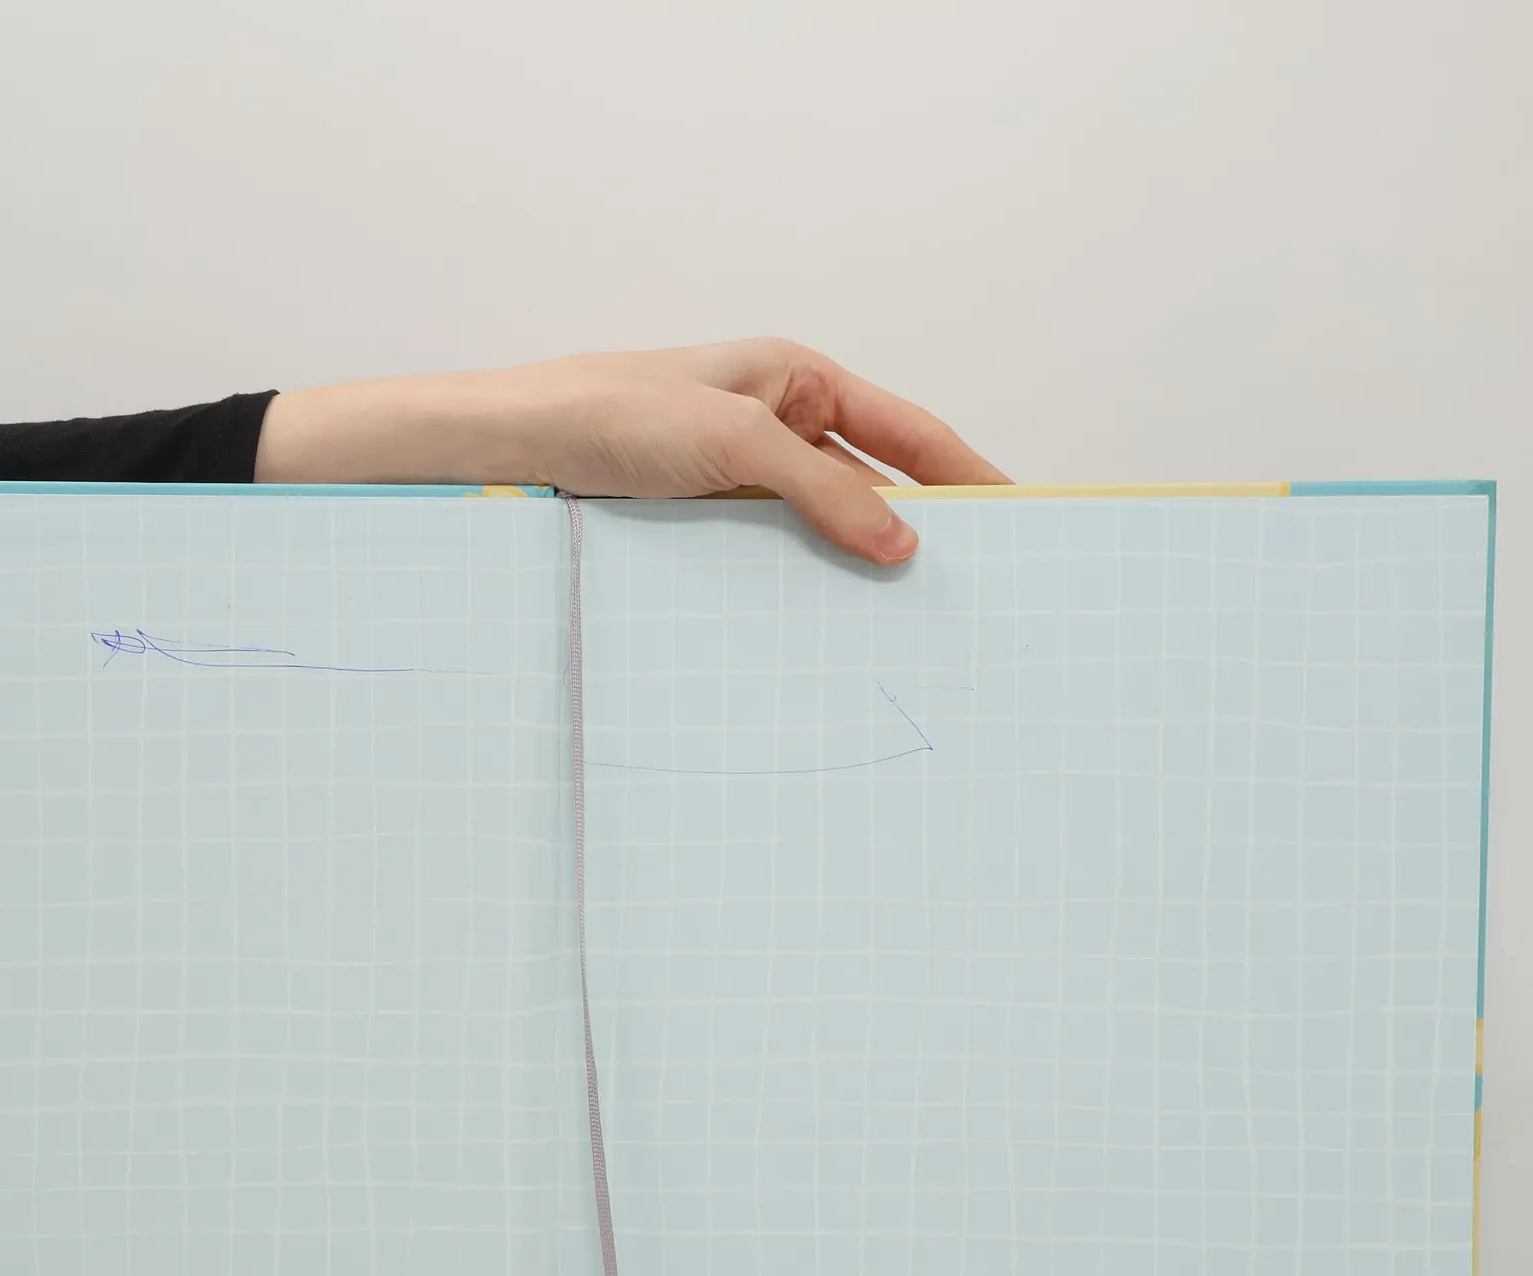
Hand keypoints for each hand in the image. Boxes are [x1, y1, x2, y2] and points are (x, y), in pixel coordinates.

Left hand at [255, 338, 1008, 563]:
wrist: (516, 446)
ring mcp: (745, 481)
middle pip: (876, 486)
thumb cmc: (614, 414)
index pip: (912, 435)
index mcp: (800, 380)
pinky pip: (775, 559)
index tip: (1025, 522)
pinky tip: (827, 629)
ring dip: (859, 571)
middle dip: (923, 534)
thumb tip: (902, 541)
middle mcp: (780, 427)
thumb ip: (820, 490)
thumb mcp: (732, 443)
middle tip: (973, 594)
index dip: (972, 477)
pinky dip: (804, 588)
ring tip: (909, 626)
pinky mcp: (708, 525)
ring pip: (826, 531)